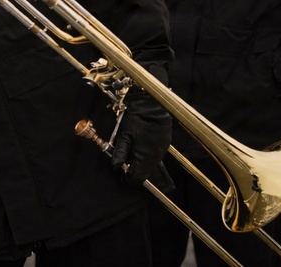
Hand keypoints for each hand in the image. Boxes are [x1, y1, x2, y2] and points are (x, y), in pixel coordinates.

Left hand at [111, 66, 172, 186]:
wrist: (152, 101)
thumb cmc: (135, 116)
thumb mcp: (123, 133)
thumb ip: (119, 152)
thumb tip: (115, 167)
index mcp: (146, 155)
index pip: (138, 177)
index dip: (128, 180)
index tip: (121, 178)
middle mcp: (157, 155)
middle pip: (146, 173)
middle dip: (134, 173)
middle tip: (123, 168)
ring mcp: (163, 149)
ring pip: (151, 165)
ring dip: (140, 165)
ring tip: (129, 158)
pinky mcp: (165, 142)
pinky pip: (156, 156)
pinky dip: (147, 157)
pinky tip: (139, 150)